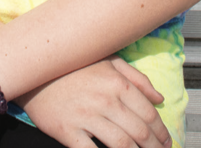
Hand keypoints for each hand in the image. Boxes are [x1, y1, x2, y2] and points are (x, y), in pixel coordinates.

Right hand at [18, 56, 171, 147]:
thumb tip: (159, 98)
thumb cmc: (73, 66)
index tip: (166, 142)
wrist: (34, 71)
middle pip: (139, 132)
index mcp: (117, 83)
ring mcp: (86, 116)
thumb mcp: (108, 62)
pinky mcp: (68, 131)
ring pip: (121, 145)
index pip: (148, 114)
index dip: (161, 132)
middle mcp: (105, 100)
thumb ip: (137, 79)